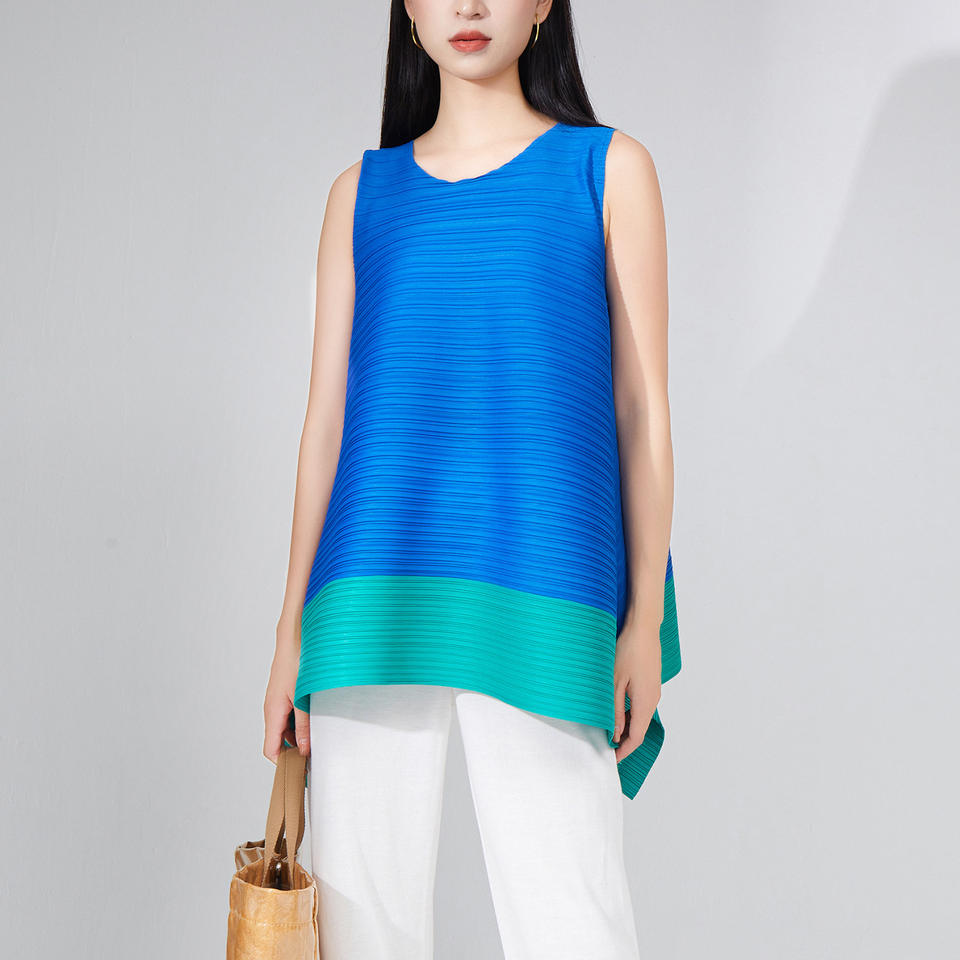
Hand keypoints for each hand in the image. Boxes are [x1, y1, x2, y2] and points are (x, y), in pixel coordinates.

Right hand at [263, 618, 309, 763]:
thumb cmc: (295, 662)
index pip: (271, 750)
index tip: (302, 770)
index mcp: (272, 713)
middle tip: (317, 753)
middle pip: (280, 741)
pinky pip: (291, 715)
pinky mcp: (285, 694)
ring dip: (301, 733)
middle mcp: (272, 710)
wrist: (293, 637)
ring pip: (287, 728)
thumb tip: (304, 749)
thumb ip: (304, 724)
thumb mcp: (302, 697)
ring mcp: (278, 702)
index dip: (284, 763)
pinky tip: (317, 715)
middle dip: (296, 749)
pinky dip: (302, 719)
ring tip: (320, 732)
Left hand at [612, 617, 661, 762]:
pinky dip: (630, 713)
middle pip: (640, 729)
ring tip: (609, 730)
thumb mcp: (615, 682)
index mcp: (645, 702)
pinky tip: (616, 709)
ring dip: (627, 726)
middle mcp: (653, 699)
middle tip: (607, 747)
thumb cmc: (629, 650)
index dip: (623, 751)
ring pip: (641, 717)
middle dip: (624, 741)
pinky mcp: (651, 682)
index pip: (636, 737)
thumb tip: (614, 732)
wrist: (644, 627)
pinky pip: (641, 705)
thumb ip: (614, 709)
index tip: (611, 759)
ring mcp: (654, 690)